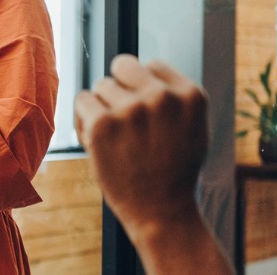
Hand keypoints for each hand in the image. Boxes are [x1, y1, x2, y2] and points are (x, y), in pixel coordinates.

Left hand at [75, 54, 211, 232]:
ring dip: (102, 107)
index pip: (152, 65)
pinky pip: (82, 100)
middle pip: (123, 65)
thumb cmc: (174, 171)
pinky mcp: (103, 124)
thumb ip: (174, 97)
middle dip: (120, 88)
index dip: (143, 86)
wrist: (161, 212)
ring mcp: (132, 109)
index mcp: (190, 95)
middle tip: (123, 119)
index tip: (143, 110)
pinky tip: (97, 139)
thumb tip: (144, 69)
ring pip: (101, 86)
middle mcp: (162, 97)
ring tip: (114, 136)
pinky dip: (84, 118)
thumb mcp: (193, 128)